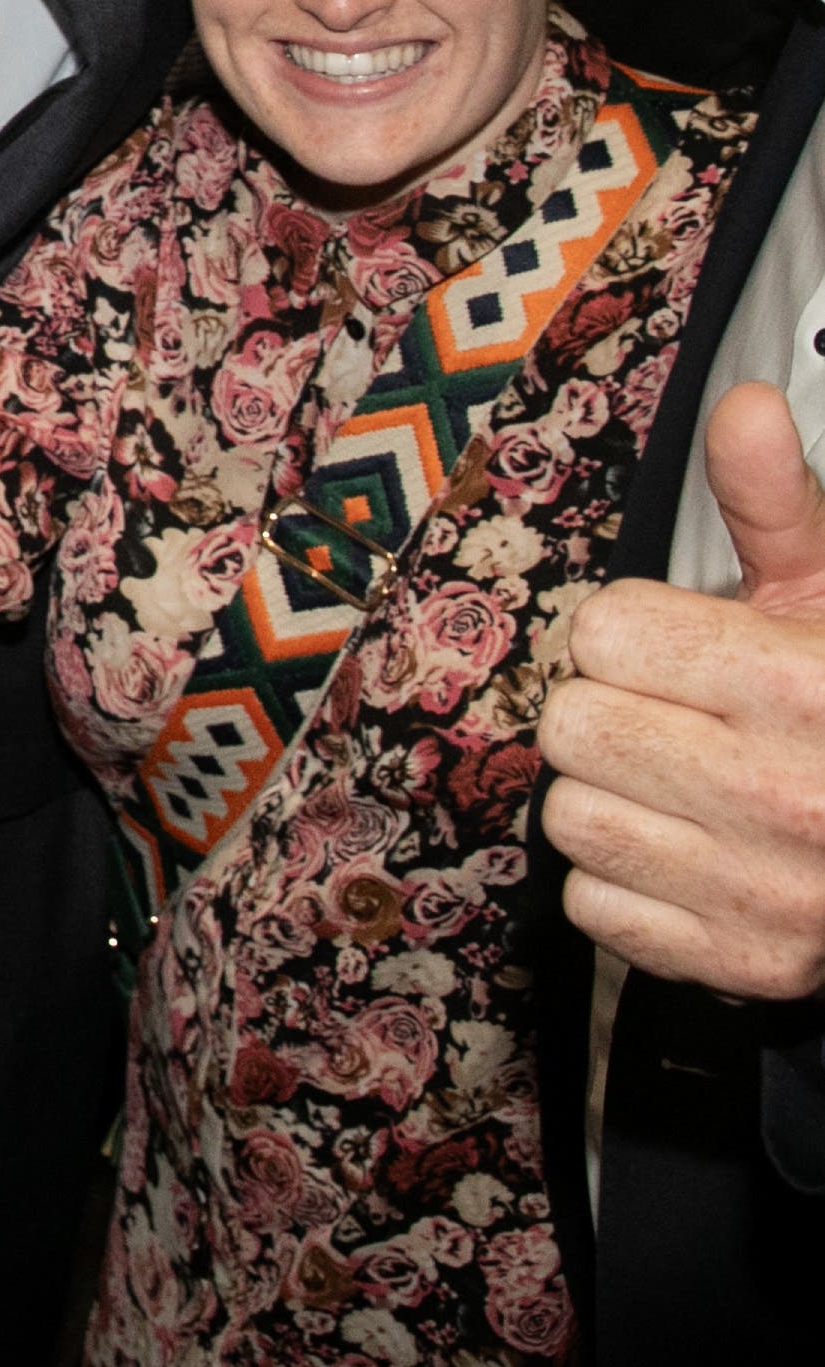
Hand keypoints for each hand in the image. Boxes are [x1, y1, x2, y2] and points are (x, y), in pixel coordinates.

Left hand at [542, 384, 824, 1002]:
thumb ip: (775, 505)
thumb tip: (741, 401)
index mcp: (798, 687)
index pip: (601, 634)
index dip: (633, 635)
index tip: (685, 651)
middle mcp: (781, 795)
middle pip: (570, 723)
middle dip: (614, 711)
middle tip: (683, 721)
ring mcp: (761, 892)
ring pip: (568, 815)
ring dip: (611, 796)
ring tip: (687, 785)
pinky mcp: (740, 965)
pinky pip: (592, 901)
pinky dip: (628, 883)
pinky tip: (693, 854)